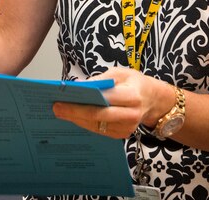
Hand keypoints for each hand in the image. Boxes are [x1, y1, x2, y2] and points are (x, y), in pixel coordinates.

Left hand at [52, 67, 169, 138]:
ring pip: (96, 125)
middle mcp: (131, 114)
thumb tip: (79, 86)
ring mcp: (127, 127)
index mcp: (132, 95)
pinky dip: (85, 123)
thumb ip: (100, 79)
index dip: (82, 100)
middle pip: (97, 116)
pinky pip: (99, 130)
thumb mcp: (119, 73)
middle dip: (74, 112)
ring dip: (77, 119)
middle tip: (56, 107)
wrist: (153, 99)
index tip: (63, 97)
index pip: (103, 99)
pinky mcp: (122, 135)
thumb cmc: (134, 82)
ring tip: (60, 111)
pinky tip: (74, 116)